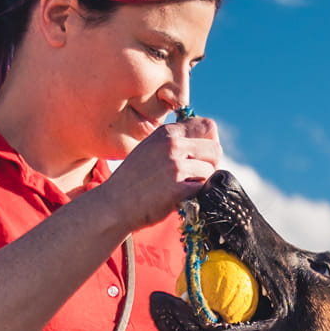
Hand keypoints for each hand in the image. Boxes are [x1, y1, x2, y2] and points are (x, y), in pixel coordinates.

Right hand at [101, 116, 221, 232]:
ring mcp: (175, 166)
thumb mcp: (149, 149)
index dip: (210, 142)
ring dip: (201, 182)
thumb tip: (202, 144)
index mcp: (166, 132)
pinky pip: (203, 188)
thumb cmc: (132, 181)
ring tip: (183, 189)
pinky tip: (180, 198)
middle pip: (215, 149)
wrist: (113, 205)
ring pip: (210, 170)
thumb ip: (173, 143)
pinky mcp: (178, 188)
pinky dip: (196, 196)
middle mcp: (172, 145)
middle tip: (196, 176)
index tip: (201, 156)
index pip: (207, 126)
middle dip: (211, 164)